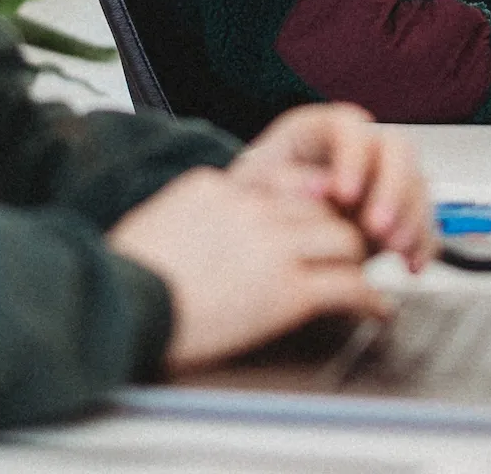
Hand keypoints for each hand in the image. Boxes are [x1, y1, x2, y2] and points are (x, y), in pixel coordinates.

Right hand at [107, 167, 392, 372]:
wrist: (115, 305)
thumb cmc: (126, 273)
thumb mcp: (163, 215)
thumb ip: (200, 206)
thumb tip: (212, 214)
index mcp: (223, 186)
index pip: (287, 180)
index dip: (311, 201)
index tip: (322, 213)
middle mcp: (254, 208)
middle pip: (325, 206)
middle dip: (342, 228)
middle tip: (352, 249)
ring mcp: (274, 247)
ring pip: (346, 239)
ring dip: (359, 260)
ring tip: (365, 276)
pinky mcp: (287, 291)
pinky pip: (348, 286)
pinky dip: (369, 299)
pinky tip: (375, 310)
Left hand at [230, 103, 435, 271]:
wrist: (253, 248)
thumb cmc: (248, 212)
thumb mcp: (249, 191)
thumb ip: (281, 184)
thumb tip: (315, 189)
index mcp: (317, 133)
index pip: (349, 126)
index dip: (353, 156)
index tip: (344, 194)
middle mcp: (356, 152)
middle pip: (395, 149)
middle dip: (393, 188)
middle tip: (377, 227)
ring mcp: (380, 181)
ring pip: (417, 183)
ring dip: (412, 217)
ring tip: (394, 249)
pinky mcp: (394, 214)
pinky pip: (424, 220)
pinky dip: (423, 243)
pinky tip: (410, 264)